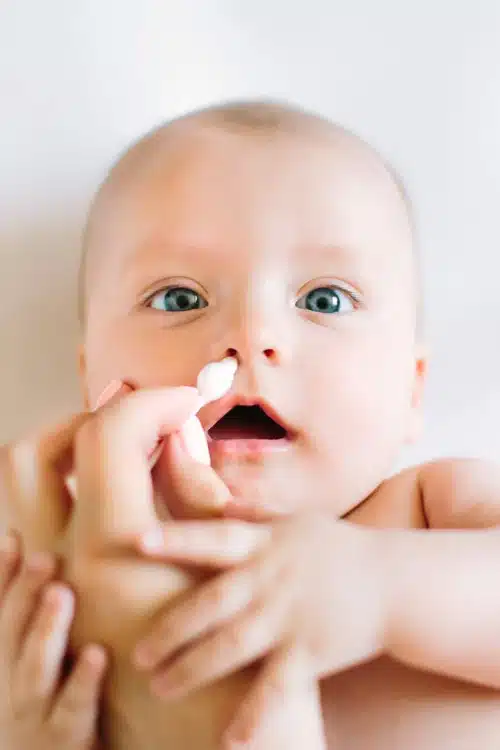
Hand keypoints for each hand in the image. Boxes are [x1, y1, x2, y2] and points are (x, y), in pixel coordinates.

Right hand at [0, 533, 105, 749]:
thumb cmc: (58, 715)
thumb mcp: (46, 669)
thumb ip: (49, 623)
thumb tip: (64, 570)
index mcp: (7, 662)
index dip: (1, 577)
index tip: (11, 537)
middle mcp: (10, 685)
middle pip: (10, 633)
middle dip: (24, 593)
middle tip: (44, 557)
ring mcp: (31, 715)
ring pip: (34, 668)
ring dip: (46, 629)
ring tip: (62, 593)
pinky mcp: (62, 743)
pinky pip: (72, 710)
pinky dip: (82, 681)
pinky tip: (98, 654)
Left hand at [132, 513, 385, 699]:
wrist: (395, 581)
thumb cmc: (339, 548)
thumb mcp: (298, 522)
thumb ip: (258, 513)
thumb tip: (223, 500)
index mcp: (265, 544)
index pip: (213, 538)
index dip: (176, 539)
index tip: (138, 541)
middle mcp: (271, 579)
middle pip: (210, 605)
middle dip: (170, 631)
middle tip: (138, 654)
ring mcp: (289, 617)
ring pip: (230, 648)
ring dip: (191, 670)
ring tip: (160, 688)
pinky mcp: (310, 652)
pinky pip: (275, 689)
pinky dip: (253, 715)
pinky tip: (229, 739)